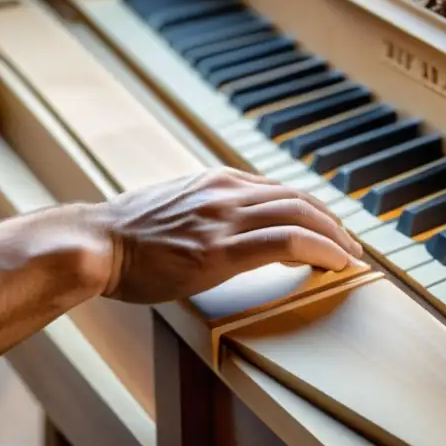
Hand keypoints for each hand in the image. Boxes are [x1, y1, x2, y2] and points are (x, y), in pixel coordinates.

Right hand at [92, 168, 363, 303]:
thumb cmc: (126, 234)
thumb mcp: (174, 206)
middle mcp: (226, 192)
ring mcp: (223, 218)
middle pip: (299, 199)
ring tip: (352, 259)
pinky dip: (321, 250)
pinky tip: (337, 264)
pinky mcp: (219, 250)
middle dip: (333, 224)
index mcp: (217, 181)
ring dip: (335, 238)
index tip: (329, 230)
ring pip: (301, 216)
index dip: (313, 210)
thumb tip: (227, 227)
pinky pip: (286, 242)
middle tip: (352, 247)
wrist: (93, 242)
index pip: (281, 190)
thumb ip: (206, 209)